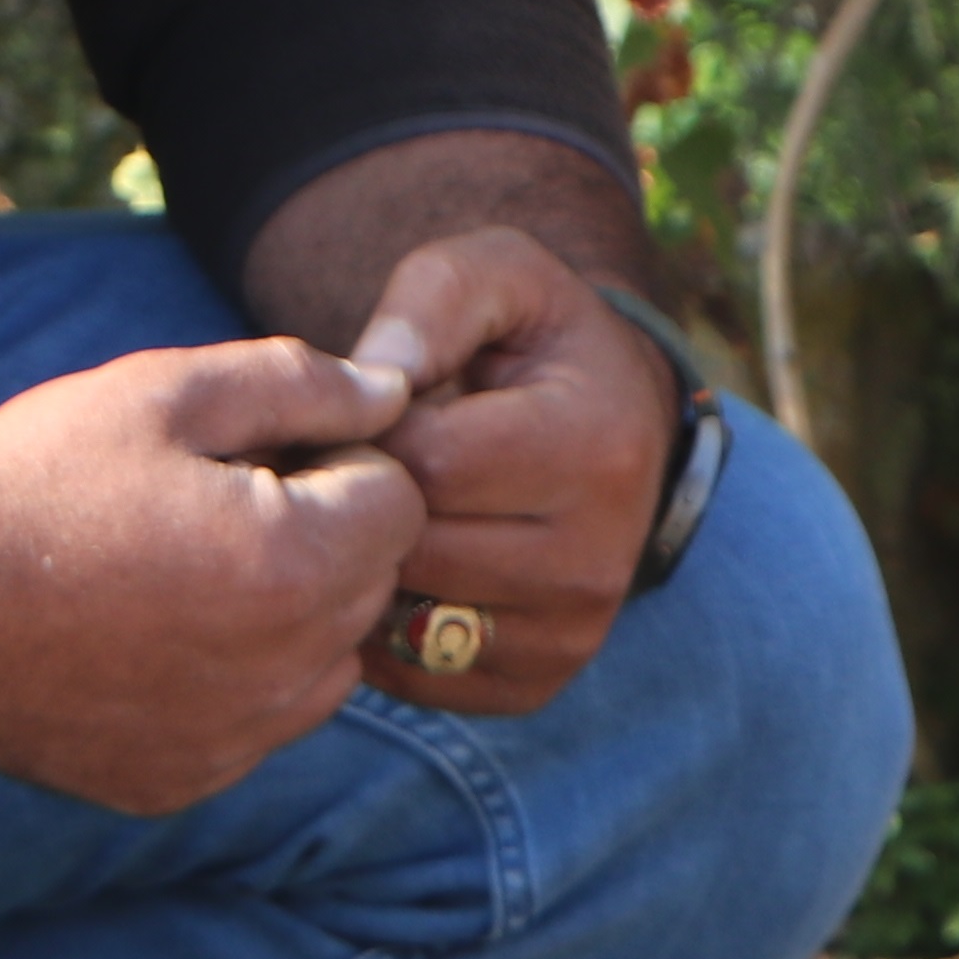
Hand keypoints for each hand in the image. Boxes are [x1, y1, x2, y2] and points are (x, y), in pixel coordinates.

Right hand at [0, 337, 432, 812]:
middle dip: (320, 532)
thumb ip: (299, 384)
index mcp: (293, 566)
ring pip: (325, 662)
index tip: (253, 451)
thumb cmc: (36, 480)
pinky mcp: (184, 781)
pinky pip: (257, 722)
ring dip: (287, 612)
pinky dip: (231, 680)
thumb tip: (393, 394)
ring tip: (181, 566)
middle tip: (209, 500)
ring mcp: (233, 741)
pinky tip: (147, 633)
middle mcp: (282, 673)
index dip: (336, 458)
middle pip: (371, 583)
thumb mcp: (164, 392)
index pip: (400, 500)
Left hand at [344, 228, 680, 720]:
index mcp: (596, 449)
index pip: (430, 463)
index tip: (371, 407)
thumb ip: (432, 301)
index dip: (373, 429)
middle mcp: (598, 559)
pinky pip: (413, 669)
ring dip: (364, 564)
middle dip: (360, 500)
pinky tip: (395, 563)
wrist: (608, 421)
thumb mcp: (496, 277)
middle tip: (351, 461)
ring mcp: (571, 631)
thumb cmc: (531, 339)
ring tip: (372, 507)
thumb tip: (373, 377)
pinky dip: (381, 621)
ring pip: (405, 616)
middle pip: (414, 548)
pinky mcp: (535, 681)